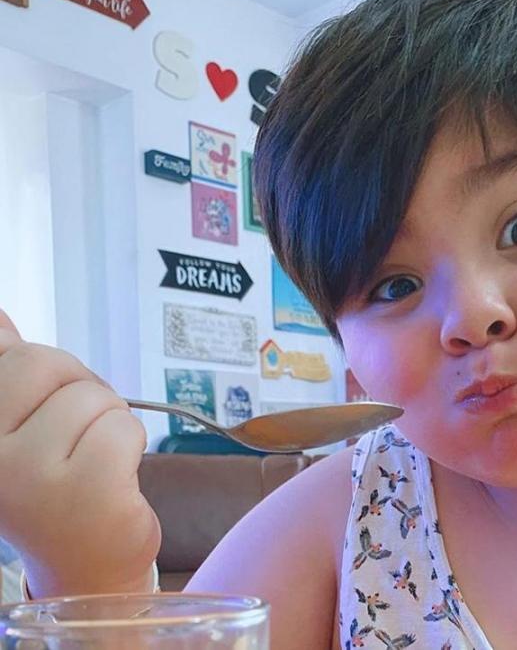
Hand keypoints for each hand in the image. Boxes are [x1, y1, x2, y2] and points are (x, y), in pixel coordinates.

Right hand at [0, 309, 160, 596]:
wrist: (86, 568)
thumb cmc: (58, 491)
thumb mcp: (22, 428)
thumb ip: (8, 373)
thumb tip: (0, 320)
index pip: (13, 355)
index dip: (51, 376)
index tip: (51, 415)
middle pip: (49, 365)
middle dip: (81, 390)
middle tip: (81, 437)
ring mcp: (28, 476)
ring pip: (93, 396)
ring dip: (110, 422)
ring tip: (95, 463)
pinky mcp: (82, 491)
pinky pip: (123, 426)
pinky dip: (131, 444)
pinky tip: (114, 480)